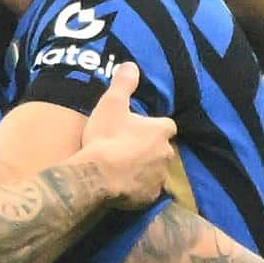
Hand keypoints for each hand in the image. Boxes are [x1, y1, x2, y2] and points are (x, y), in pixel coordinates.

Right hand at [75, 62, 176, 206]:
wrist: (97, 177)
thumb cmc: (107, 138)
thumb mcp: (112, 104)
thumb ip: (123, 84)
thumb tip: (130, 65)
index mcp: (161, 131)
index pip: (164, 126)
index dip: (150, 127)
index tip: (134, 129)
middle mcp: (166, 154)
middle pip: (160, 149)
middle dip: (147, 149)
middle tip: (124, 149)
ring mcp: (159, 178)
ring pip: (153, 171)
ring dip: (141, 169)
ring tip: (120, 170)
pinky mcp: (149, 197)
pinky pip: (144, 191)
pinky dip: (135, 189)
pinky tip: (120, 187)